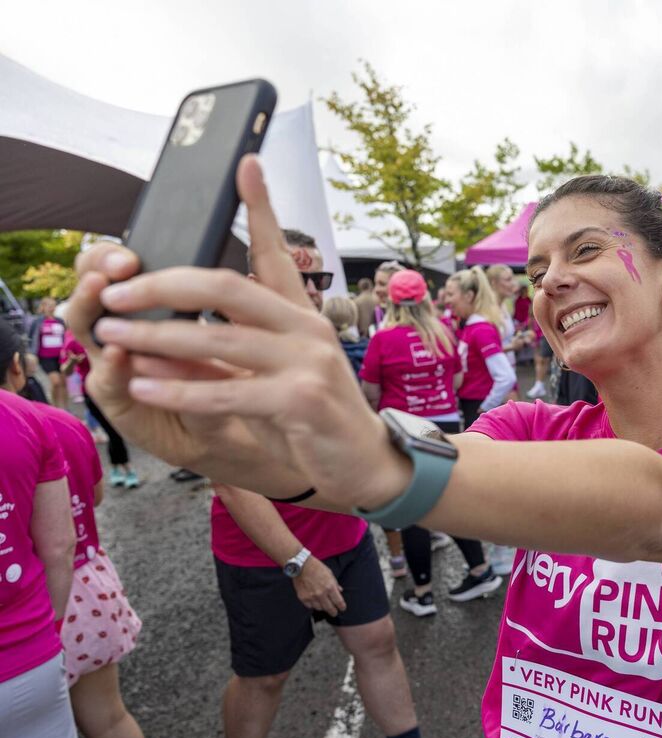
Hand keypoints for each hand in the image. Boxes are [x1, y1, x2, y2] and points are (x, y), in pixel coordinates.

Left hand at [63, 156, 409, 509]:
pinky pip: (226, 393)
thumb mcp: (279, 370)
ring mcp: (308, 363)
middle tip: (114, 290)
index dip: (260, 207)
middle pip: (227, 288)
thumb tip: (165, 330)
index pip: (274, 253)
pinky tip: (141, 385)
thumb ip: (235, 346)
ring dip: (156, 337)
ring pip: (218, 340)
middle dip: (162, 285)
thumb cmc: (313, 416)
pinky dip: (179, 390)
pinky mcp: (302, 402)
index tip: (244, 164)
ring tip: (111, 334)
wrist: (366, 463)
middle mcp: (307, 329)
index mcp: (300, 314)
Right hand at [292, 557, 345, 616]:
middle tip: (334, 612)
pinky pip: (310, 606)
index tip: (342, 608)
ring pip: (319, 608)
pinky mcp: (303, 598)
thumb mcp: (330, 574)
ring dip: (323, 607)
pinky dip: (313, 605)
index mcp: (330, 587)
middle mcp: (321, 594)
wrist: (301, 565)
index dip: (342, 607)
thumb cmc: (317, 567)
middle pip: (329, 608)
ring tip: (323, 604)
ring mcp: (311, 597)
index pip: (338, 602)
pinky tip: (314, 601)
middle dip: (333, 611)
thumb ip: (335, 584)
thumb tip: (340, 591)